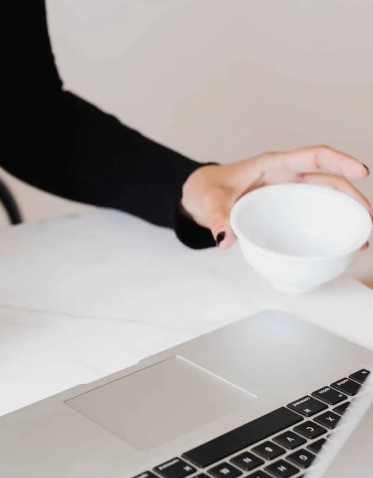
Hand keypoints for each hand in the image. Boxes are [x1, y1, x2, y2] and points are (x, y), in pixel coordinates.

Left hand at [181, 145, 371, 248]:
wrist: (199, 196)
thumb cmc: (205, 189)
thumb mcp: (208, 201)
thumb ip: (217, 219)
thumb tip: (225, 240)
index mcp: (273, 165)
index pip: (314, 156)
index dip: (340, 161)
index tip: (361, 172)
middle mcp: (286, 176)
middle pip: (330, 180)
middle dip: (353, 196)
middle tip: (369, 220)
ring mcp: (288, 192)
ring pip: (327, 198)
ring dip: (347, 214)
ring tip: (362, 237)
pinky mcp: (286, 208)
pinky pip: (313, 213)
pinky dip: (329, 225)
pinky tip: (340, 243)